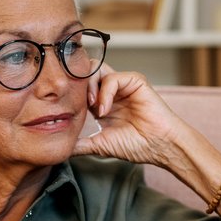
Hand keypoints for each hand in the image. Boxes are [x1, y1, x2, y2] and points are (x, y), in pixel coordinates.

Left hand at [75, 63, 193, 168]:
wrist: (158, 146)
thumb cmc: (136, 146)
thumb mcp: (100, 145)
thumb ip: (81, 145)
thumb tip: (62, 151)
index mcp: (101, 104)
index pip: (78, 88)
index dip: (70, 95)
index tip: (65, 111)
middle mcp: (111, 91)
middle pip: (85, 74)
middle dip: (77, 87)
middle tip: (78, 106)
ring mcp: (123, 85)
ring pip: (96, 70)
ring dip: (90, 87)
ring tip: (93, 107)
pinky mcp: (135, 81)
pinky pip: (113, 77)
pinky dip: (105, 92)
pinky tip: (105, 109)